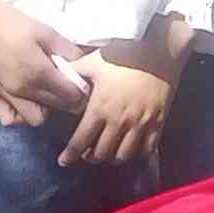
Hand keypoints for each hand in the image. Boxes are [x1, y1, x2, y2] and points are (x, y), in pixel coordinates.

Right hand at [0, 0, 91, 127]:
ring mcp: (7, 96)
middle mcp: (23, 90)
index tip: (85, 81)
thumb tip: (85, 65)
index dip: (83, 91)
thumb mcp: (46, 31)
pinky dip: (20, 116)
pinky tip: (26, 101)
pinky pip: (11, 120)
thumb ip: (68, 51)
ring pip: (36, 119)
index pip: (72, 96)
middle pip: (58, 108)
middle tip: (70, 85)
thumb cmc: (10, 22)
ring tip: (48, 92)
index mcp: (38, 73)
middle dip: (70, 100)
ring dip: (47, 110)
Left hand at [63, 17, 192, 167]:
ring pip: (124, 156)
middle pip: (102, 153)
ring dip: (112, 159)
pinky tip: (130, 151)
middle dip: (90, 157)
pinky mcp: (158, 123)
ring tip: (107, 154)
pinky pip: (146, 149)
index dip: (70, 154)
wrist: (158, 51)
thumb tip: (55, 79)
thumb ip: (73, 73)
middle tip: (86, 154)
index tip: (63, 161)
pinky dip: (136, 155)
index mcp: (100, 108)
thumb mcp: (92, 61)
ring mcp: (141, 124)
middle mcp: (119, 121)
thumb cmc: (123, 55)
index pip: (81, 140)